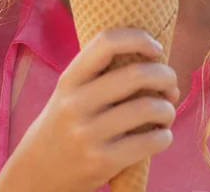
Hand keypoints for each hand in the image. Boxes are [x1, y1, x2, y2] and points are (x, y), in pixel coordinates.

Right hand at [0, 27, 179, 191]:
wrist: (38, 172)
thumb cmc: (66, 122)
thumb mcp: (71, 91)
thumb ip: (100, 72)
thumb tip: (156, 60)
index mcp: (70, 79)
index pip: (106, 42)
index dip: (138, 38)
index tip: (156, 48)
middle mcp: (76, 103)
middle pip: (135, 74)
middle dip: (165, 75)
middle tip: (171, 83)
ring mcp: (88, 134)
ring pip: (146, 108)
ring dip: (168, 108)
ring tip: (168, 111)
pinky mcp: (101, 162)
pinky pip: (148, 142)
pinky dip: (165, 137)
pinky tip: (162, 135)